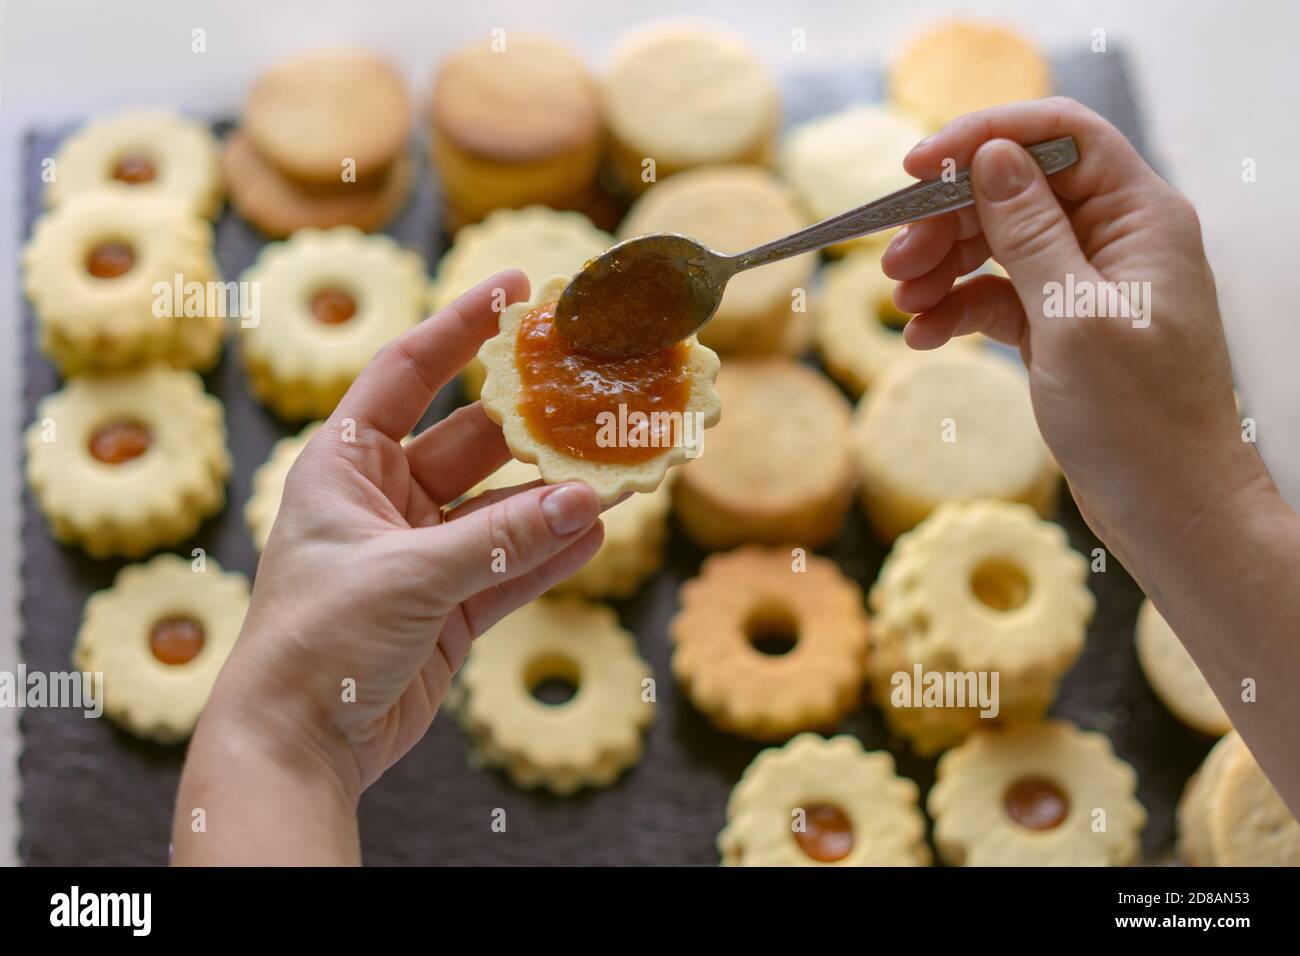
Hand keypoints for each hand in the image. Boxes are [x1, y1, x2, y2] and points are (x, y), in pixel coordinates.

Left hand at [174, 271, 605, 862]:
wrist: (298, 747)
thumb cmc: (318, 643)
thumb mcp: (411, 577)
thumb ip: (503, 540)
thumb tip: (586, 501)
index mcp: (345, 465)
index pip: (407, 372)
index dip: (460, 327)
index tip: (516, 288)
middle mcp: (383, 500)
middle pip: (473, 442)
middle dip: (533, 427)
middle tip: (598, 399)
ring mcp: (419, 554)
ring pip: (500, 508)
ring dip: (552, 497)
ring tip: (615, 473)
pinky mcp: (447, 606)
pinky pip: (509, 567)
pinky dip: (548, 554)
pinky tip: (595, 533)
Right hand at [883, 99, 1299, 817]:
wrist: (1171, 510)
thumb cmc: (1140, 420)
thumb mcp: (1074, 317)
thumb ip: (1030, 231)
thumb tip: (991, 156)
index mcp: (1140, 217)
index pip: (1060, 138)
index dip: (985, 137)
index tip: (916, 166)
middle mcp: (1115, 240)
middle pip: (1015, 193)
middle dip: (948, 220)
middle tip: (894, 260)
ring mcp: (1086, 286)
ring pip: (998, 246)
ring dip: (942, 267)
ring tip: (900, 301)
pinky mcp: (1061, 329)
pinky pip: (997, 298)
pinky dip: (957, 311)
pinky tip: (922, 336)